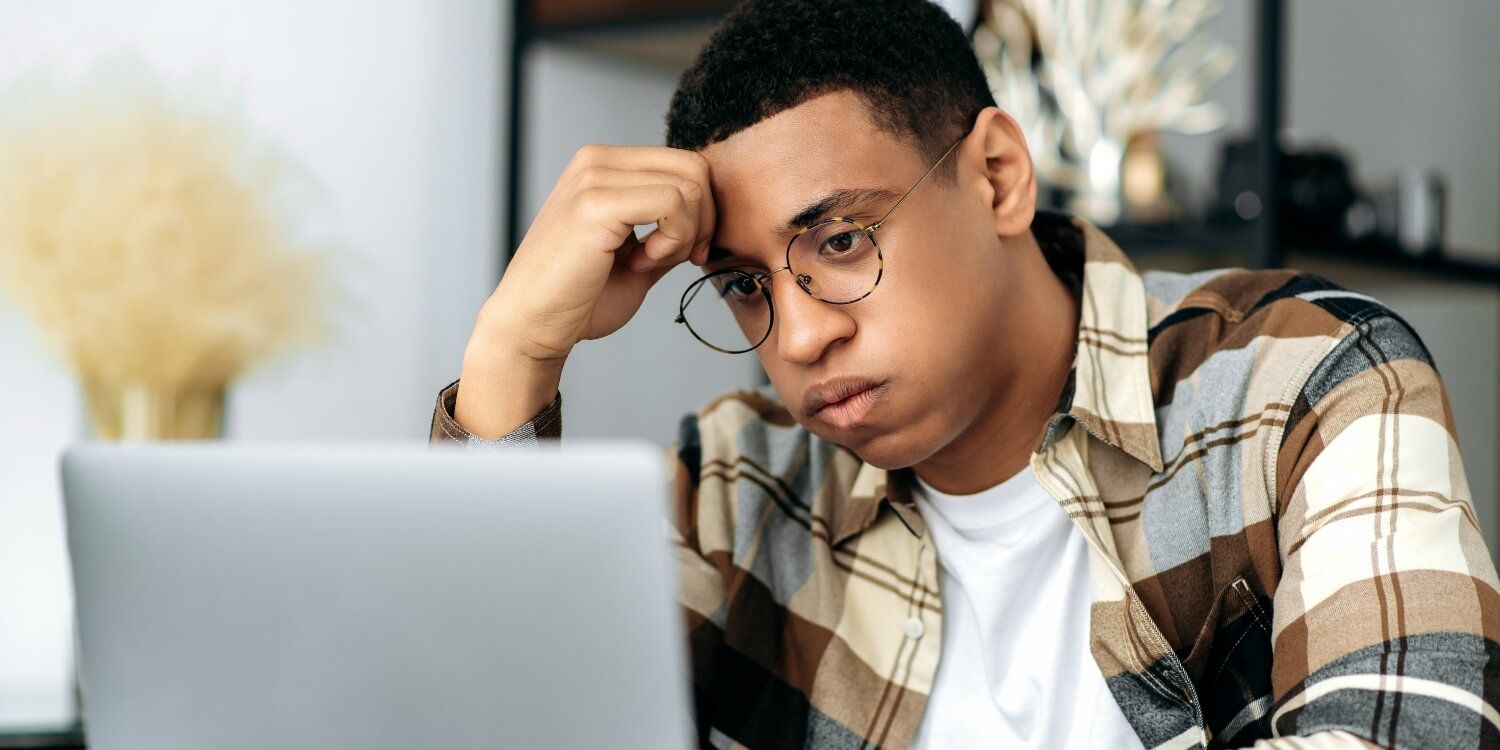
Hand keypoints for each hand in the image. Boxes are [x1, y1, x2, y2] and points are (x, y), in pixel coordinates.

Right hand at [479, 144, 715, 361]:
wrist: (533, 326)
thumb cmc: (579, 299)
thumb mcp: (639, 255)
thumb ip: (669, 229)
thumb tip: (710, 218)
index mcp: (604, 165)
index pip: (685, 164)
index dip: (704, 211)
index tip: (690, 253)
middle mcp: (597, 160)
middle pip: (694, 168)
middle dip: (704, 221)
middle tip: (679, 260)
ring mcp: (594, 176)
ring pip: (689, 185)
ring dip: (684, 234)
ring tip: (647, 263)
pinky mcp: (596, 202)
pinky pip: (673, 202)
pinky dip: (674, 240)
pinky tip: (642, 264)